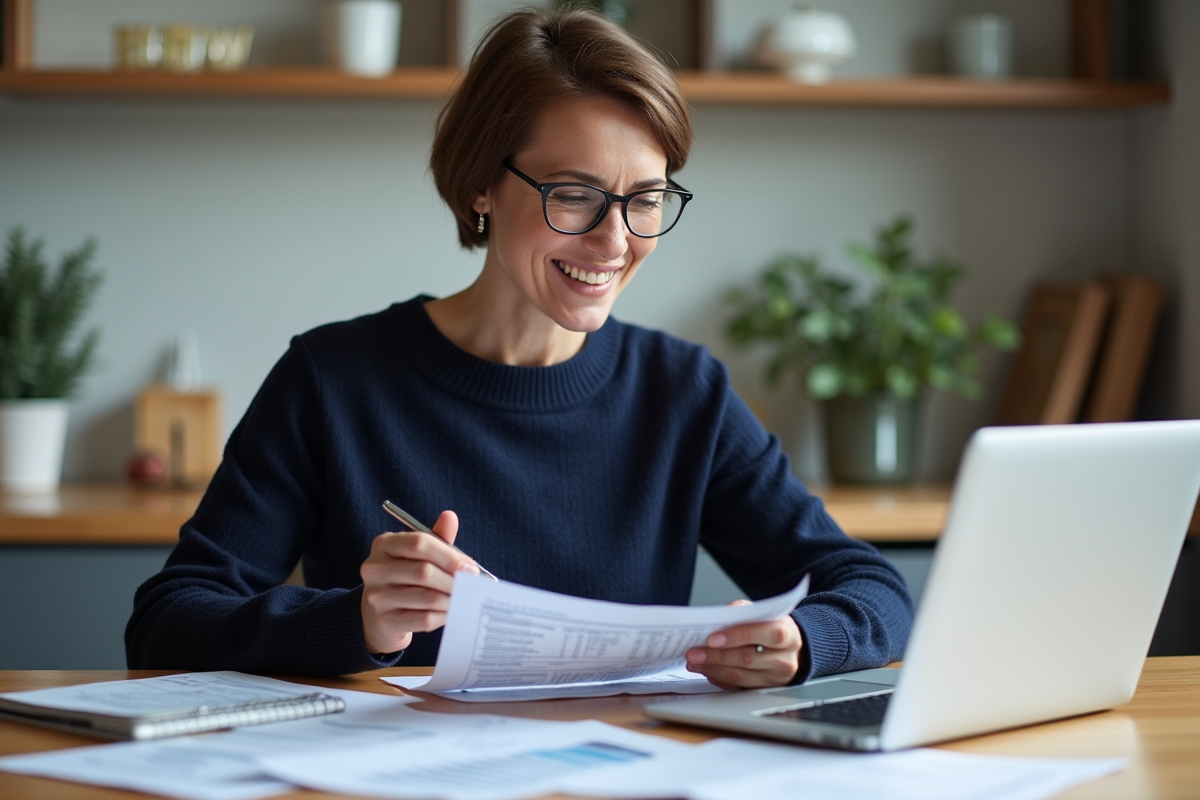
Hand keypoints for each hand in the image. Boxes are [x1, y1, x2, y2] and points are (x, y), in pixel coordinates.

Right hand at [360, 510, 478, 654]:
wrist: (380, 614)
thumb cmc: (406, 576)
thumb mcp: (419, 553)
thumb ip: (436, 537)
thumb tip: (450, 517)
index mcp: (384, 544)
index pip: (419, 543)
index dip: (449, 556)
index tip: (470, 568)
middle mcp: (375, 568)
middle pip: (424, 572)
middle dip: (453, 580)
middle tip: (471, 585)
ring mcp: (377, 596)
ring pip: (427, 597)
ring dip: (451, 599)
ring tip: (462, 598)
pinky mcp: (385, 620)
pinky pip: (424, 619)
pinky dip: (443, 615)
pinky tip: (449, 611)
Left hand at [685, 604, 803, 689]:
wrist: (791, 651)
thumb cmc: (772, 628)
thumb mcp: (764, 614)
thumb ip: (743, 612)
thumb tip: (719, 617)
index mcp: (787, 634)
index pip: (765, 634)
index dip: (737, 636)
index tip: (712, 638)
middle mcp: (784, 659)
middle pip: (748, 659)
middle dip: (716, 656)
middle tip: (694, 653)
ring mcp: (775, 679)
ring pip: (740, 677)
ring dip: (712, 669)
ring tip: (694, 662)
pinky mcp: (763, 691)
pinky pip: (736, 688)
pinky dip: (718, 679)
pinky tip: (705, 670)